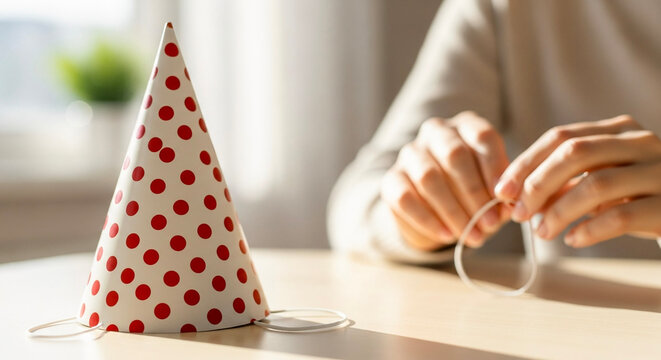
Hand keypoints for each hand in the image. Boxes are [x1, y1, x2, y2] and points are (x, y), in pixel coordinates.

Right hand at [381, 111, 509, 250]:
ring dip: (453, 211)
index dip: (495, 168)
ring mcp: (410, 154)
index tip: (506, 198)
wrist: (435, 210)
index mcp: (466, 126)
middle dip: (474, 193)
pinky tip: (447, 236)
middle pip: (454, 155)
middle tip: (490, 224)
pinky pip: (405, 198)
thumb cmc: (472, 194)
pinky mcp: (391, 179)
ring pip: (429, 177)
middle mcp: (436, 133)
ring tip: (472, 236)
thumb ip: (502, 194)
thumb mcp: (493, 190)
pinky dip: (428, 220)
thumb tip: (508, 207)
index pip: (482, 137)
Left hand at [495, 115, 660, 247]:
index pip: (560, 137)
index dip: (525, 163)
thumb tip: (513, 198)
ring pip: (596, 184)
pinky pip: (622, 216)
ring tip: (541, 232)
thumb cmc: (635, 196)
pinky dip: (590, 229)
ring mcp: (658, 171)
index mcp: (617, 130)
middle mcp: (640, 142)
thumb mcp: (598, 181)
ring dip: (560, 211)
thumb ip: (561, 183)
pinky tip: (573, 240)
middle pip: (574, 153)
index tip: (502, 191)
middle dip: (537, 184)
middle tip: (517, 213)